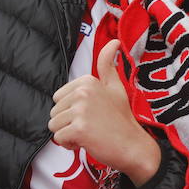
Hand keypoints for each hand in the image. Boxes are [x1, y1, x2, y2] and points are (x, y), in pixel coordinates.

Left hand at [48, 40, 159, 184]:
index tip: (91, 113)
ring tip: (89, 134)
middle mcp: (83, 92)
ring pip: (54, 125)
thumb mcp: (115, 87)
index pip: (58, 98)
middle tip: (91, 126)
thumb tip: (114, 41)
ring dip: (68, 134)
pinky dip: (70, 145)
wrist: (133, 146)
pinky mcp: (79, 128)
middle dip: (68, 123)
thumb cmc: (122, 119)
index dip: (71, 110)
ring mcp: (81, 110)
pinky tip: (88, 142)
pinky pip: (59, 138)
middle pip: (54, 112)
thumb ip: (107, 65)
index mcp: (88, 81)